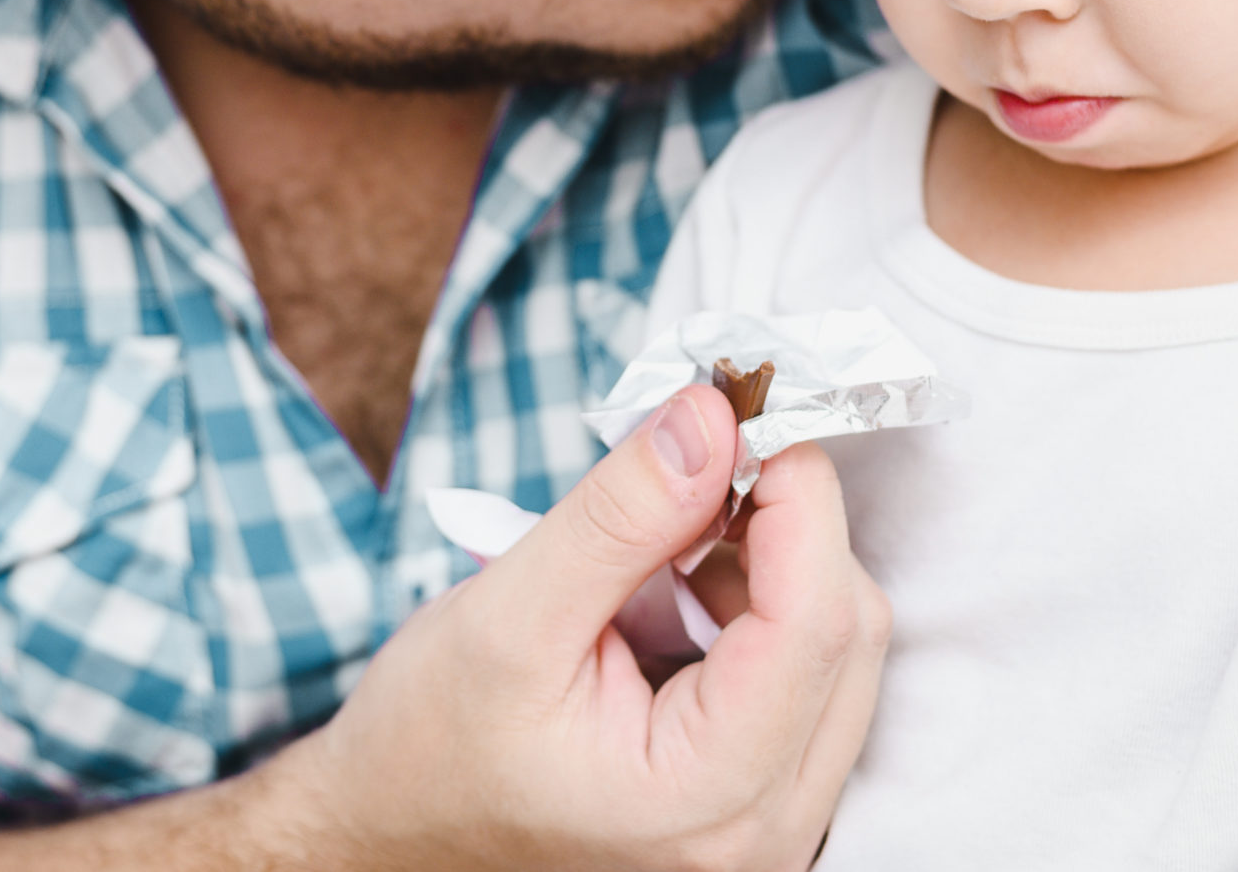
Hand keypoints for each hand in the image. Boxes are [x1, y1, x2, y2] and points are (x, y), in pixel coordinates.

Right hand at [272, 385, 889, 871]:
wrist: (390, 834)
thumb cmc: (429, 747)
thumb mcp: (510, 612)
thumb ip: (621, 513)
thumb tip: (714, 415)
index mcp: (705, 801)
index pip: (816, 620)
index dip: (797, 495)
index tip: (742, 409)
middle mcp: (765, 833)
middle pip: (848, 634)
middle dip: (783, 526)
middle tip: (691, 463)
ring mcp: (770, 826)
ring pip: (837, 649)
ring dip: (768, 565)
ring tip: (655, 547)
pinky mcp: (760, 800)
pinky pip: (807, 676)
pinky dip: (755, 606)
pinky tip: (671, 591)